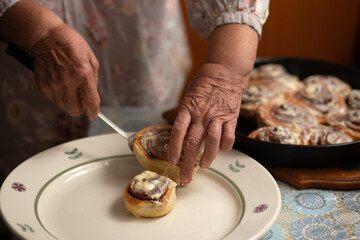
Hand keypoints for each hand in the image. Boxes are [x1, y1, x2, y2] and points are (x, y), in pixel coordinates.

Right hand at [0, 0, 99, 118]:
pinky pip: (54, 100)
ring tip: (69, 85)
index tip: (93, 113)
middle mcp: (68, 82)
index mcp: (83, 74)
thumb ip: (93, 80)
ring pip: (64, 106)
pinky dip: (59, 95)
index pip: (90, 102)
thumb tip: (92, 97)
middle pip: (75, 110)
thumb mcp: (90, 59)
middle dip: (80, 107)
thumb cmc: (70, 45)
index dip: (93, 111)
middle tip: (80, 97)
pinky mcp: (43, 87)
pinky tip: (60, 82)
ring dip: (69, 100)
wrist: (46, 38)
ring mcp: (54, 86)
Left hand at [168, 63, 248, 183]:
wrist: (225, 73)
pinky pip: (228, 138)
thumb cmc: (204, 84)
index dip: (174, 149)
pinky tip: (222, 150)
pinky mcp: (230, 118)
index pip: (178, 132)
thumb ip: (185, 116)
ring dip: (207, 158)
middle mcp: (201, 114)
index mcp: (187, 108)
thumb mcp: (188, 97)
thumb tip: (181, 136)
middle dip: (187, 163)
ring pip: (212, 143)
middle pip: (193, 143)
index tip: (172, 161)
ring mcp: (217, 117)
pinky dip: (225, 147)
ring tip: (203, 165)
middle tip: (185, 176)